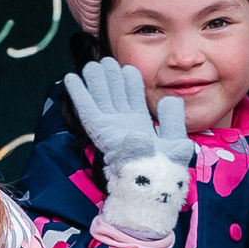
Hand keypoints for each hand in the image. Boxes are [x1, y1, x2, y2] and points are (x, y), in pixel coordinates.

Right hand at [64, 57, 195, 170]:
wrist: (150, 187)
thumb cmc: (164, 171)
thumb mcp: (176, 143)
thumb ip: (172, 121)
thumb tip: (169, 100)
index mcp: (141, 125)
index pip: (134, 98)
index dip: (131, 82)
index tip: (128, 68)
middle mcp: (124, 124)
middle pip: (114, 94)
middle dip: (110, 77)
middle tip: (106, 60)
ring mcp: (110, 127)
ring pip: (100, 97)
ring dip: (94, 81)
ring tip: (91, 65)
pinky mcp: (99, 131)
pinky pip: (87, 108)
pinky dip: (78, 93)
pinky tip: (71, 78)